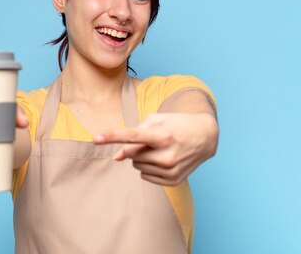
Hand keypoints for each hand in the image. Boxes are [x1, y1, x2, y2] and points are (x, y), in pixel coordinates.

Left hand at [93, 113, 218, 185]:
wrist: (205, 137)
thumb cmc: (176, 124)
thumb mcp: (157, 120)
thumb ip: (133, 134)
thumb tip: (116, 158)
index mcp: (163, 135)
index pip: (133, 136)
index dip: (112, 136)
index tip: (95, 138)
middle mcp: (167, 155)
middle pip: (131, 153)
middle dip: (135, 146)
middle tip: (152, 140)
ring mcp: (171, 170)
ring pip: (136, 166)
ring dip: (142, 157)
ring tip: (160, 148)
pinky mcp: (173, 180)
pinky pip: (145, 176)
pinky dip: (149, 167)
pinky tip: (163, 159)